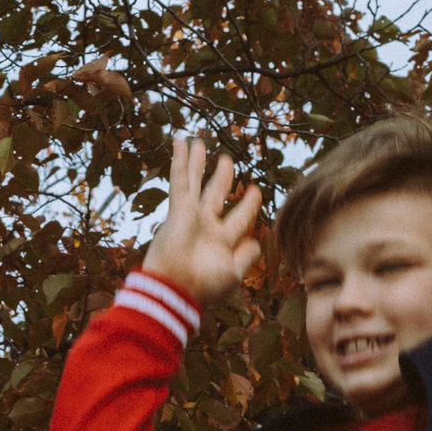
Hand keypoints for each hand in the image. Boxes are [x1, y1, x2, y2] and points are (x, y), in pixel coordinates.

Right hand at [139, 135, 263, 305]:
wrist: (175, 288)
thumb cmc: (204, 286)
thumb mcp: (233, 273)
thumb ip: (247, 256)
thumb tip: (256, 241)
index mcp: (220, 241)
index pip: (239, 217)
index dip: (248, 204)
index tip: (256, 189)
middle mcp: (205, 225)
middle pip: (215, 193)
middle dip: (222, 177)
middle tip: (226, 160)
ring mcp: (190, 216)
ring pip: (195, 182)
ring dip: (196, 162)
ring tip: (198, 142)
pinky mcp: (178, 209)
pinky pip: (180, 180)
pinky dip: (180, 160)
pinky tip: (180, 141)